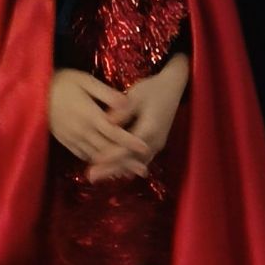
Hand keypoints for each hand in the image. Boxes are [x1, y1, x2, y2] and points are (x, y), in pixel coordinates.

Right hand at [48, 69, 152, 176]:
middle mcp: (82, 130)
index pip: (114, 132)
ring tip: (128, 173)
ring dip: (112, 167)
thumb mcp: (86, 81)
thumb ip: (107, 94)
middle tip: (143, 170)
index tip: (145, 148)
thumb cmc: (63, 82)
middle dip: (125, 161)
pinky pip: (83, 156)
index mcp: (89, 115)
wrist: (34, 91)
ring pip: (95, 156)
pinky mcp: (66, 141)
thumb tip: (127, 102)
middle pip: (107, 149)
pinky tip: (105, 167)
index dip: (130, 142)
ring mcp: (72, 138)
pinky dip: (96, 163)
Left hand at [86, 54, 189, 182]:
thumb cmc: (152, 89)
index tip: (94, 163)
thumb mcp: (136, 95)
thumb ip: (122, 110)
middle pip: (130, 160)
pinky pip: (140, 159)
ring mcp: (157, 144)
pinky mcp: (155, 144)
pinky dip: (127, 165)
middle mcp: (155, 141)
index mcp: (150, 128)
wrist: (172, 87)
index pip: (127, 148)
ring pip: (136, 163)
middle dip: (111, 169)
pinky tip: (114, 171)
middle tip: (91, 177)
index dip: (110, 157)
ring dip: (118, 170)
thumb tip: (106, 122)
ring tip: (99, 176)